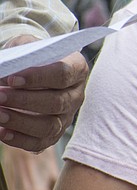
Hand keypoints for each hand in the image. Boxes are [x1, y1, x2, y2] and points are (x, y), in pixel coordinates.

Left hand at [0, 35, 88, 151]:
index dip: (38, 78)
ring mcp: (67, 116)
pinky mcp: (54, 133)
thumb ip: (19, 55)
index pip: (63, 74)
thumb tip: (4, 71)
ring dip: (21, 122)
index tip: (12, 79)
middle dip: (24, 101)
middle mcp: (76, 94)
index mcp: (77, 68)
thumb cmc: (30, 58)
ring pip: (50, 126)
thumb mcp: (27, 47)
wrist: (32, 73)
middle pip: (57, 102)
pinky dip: (19, 139)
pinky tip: (1, 131)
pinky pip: (40, 142)